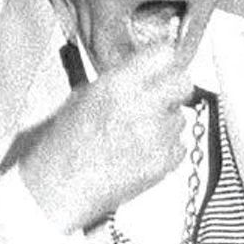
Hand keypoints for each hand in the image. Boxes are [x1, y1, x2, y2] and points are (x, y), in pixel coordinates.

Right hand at [6, 36, 196, 230]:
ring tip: (138, 136)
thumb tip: (143, 73)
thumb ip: (118, 82)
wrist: (61, 188)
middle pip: (183, 82)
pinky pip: (179, 146)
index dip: (163, 62)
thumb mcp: (83, 98)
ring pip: (180, 118)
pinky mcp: (164, 163)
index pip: (163, 54)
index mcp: (117, 86)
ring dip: (166, 124)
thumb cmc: (64, 147)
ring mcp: (156, 136)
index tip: (162, 68)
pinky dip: (166, 150)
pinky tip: (142, 154)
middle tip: (162, 98)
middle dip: (174, 89)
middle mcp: (141, 107)